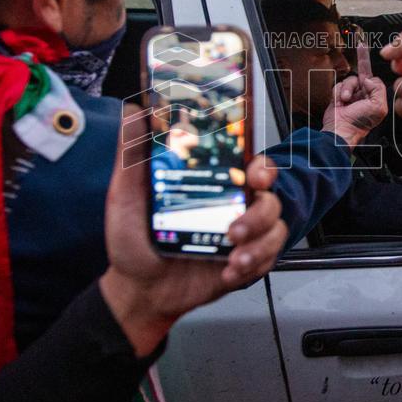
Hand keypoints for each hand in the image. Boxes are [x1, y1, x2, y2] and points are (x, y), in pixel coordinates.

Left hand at [99, 105, 286, 356]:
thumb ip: (132, 154)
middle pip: (270, 198)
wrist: (138, 290)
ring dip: (259, 243)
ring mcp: (240, 235)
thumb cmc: (132, 239)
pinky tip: (228, 272)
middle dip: (261, 213)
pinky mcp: (243, 263)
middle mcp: (230, 205)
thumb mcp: (125, 194)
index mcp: (212, 183)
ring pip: (276, 229)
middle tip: (235, 229)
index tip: (257, 174)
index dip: (263, 167)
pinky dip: (252, 266)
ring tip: (233, 256)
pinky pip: (267, 260)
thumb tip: (133, 112)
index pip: (251, 165)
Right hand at [321, 41, 387, 148]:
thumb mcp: (378, 107)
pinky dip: (338, 93)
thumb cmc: (360, 123)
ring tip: (346, 102)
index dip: (367, 63)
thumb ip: (378, 88)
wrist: (340, 130)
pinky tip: (340, 103)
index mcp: (376, 97)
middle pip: (360, 76)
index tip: (361, 46)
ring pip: (349, 80)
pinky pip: (339, 85)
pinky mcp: (339, 96)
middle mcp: (365, 94)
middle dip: (355, 86)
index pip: (373, 76)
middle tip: (351, 97)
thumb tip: (367, 79)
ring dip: (347, 90)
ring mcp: (352, 95)